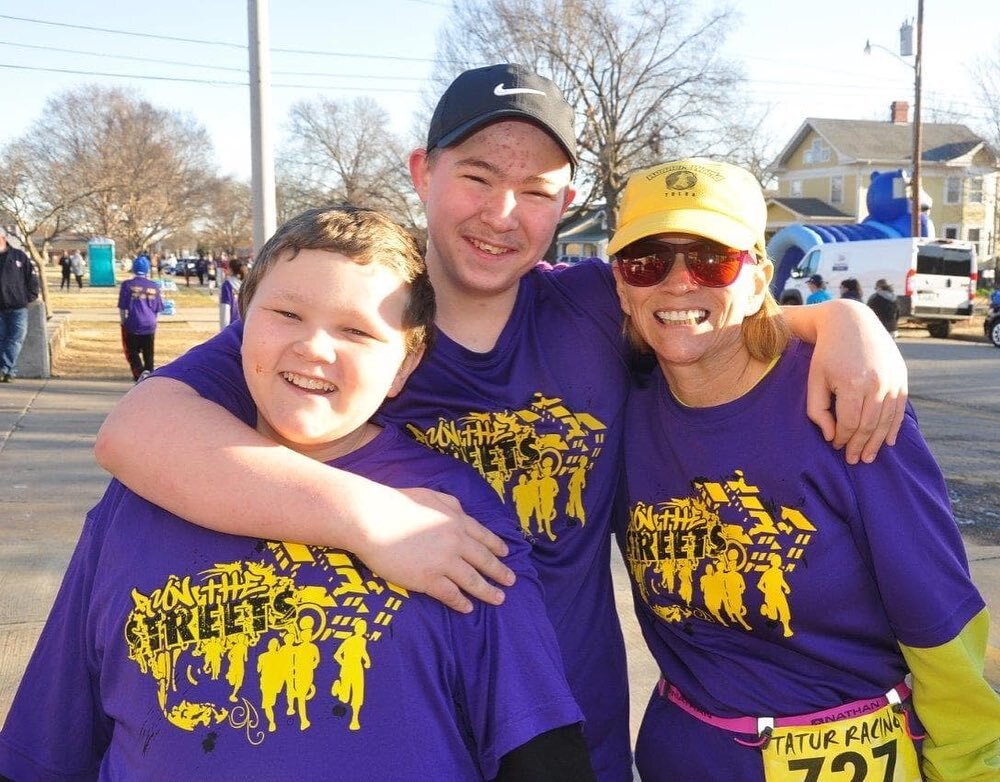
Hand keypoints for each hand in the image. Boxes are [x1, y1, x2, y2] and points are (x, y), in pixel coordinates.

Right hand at [355, 487, 514, 613]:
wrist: (373, 519)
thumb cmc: (397, 504)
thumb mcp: (431, 495)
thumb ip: (450, 504)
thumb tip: (461, 512)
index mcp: (457, 520)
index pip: (483, 536)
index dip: (496, 546)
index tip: (506, 554)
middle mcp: (456, 541)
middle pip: (483, 560)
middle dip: (500, 572)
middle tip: (511, 581)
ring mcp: (444, 561)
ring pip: (472, 580)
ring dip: (487, 591)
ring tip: (499, 599)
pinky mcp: (428, 579)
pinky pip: (450, 594)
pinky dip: (461, 602)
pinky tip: (467, 608)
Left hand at [805, 300, 907, 463]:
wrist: (851, 322)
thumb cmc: (827, 354)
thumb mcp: (814, 380)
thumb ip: (818, 410)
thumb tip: (832, 436)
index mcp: (852, 383)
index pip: (850, 423)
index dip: (843, 439)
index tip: (836, 447)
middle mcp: (877, 383)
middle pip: (870, 425)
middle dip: (861, 446)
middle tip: (854, 460)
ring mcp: (893, 380)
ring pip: (887, 420)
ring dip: (878, 442)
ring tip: (869, 457)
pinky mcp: (902, 377)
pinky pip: (900, 409)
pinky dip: (895, 427)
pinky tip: (889, 442)